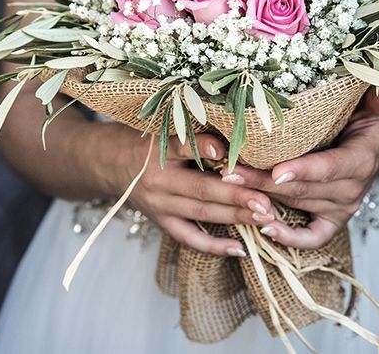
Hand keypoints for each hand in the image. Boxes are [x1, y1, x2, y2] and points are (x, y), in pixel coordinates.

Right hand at [125, 132, 274, 257]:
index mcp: (159, 149)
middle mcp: (158, 179)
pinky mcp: (161, 221)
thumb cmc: (149, 141)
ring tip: (265, 218)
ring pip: (201, 213)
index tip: (226, 150)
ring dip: (235, 217)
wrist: (112, 163)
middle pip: (200, 188)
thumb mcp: (164, 129)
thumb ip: (194, 133)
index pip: (182, 146)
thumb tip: (235, 134)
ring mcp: (159, 204)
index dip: (203, 148)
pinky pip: (189, 237)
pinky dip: (214, 245)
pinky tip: (240, 248)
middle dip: (237, 196)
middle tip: (266, 202)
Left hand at [220, 85, 378, 248]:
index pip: (330, 167)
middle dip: (262, 182)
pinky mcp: (334, 221)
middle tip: (228, 172)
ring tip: (228, 187)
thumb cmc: (366, 120)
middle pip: (301, 189)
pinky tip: (263, 227)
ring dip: (262, 199)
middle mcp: (352, 189)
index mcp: (360, 159)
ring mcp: (343, 208)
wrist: (378, 148)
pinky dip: (289, 237)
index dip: (304, 170)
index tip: (276, 171)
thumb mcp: (374, 104)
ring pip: (296, 205)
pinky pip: (312, 237)